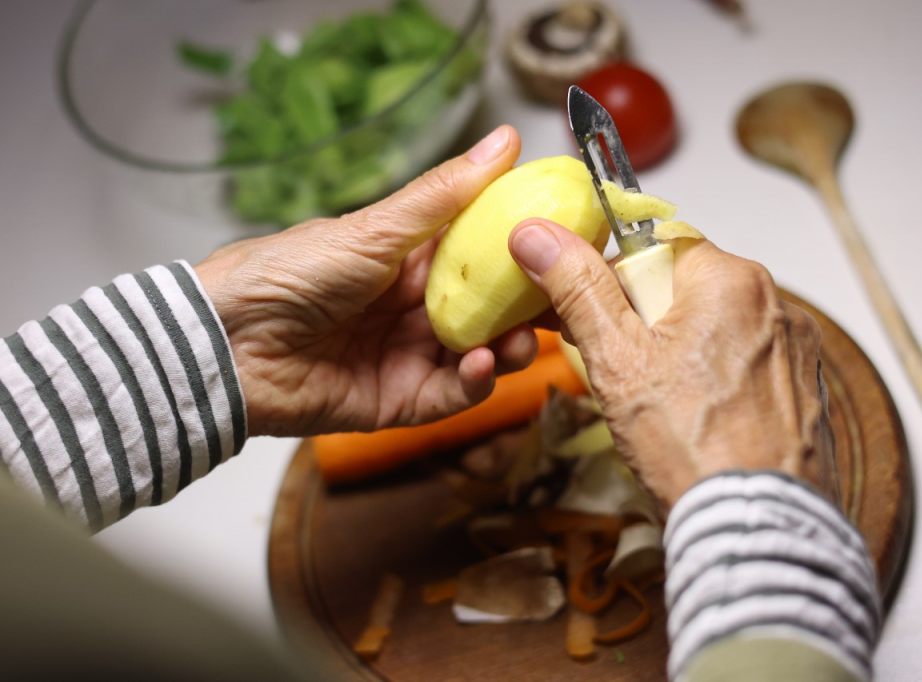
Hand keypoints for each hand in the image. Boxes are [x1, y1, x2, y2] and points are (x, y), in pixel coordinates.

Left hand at [196, 126, 536, 436]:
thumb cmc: (291, 272)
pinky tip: (481, 366)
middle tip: (563, 306)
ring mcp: (410, 356)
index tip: (570, 247)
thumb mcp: (377, 229)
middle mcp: (416, 308)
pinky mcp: (399, 402)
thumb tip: (504, 140)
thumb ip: (446, 194)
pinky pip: (450, 396)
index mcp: (412, 261)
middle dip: (528, 311)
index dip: (526, 254)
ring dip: (509, 349)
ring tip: (522, 340)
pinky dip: (473, 383)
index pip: (485, 256)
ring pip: (481, 356)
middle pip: (491, 312)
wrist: (227, 344)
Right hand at [508, 221, 838, 508]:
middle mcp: (774, 300)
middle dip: (646, 322)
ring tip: (665, 407)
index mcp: (729, 278)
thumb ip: (579, 290)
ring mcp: (795, 346)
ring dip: (682, 351)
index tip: (595, 323)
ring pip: (715, 327)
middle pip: (685, 288)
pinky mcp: (804, 387)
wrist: (757, 527)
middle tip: (625, 374)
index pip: (653, 248)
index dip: (613, 284)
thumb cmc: (690, 445)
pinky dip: (720, 381)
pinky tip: (703, 421)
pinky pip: (747, 363)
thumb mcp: (617, 360)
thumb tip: (536, 235)